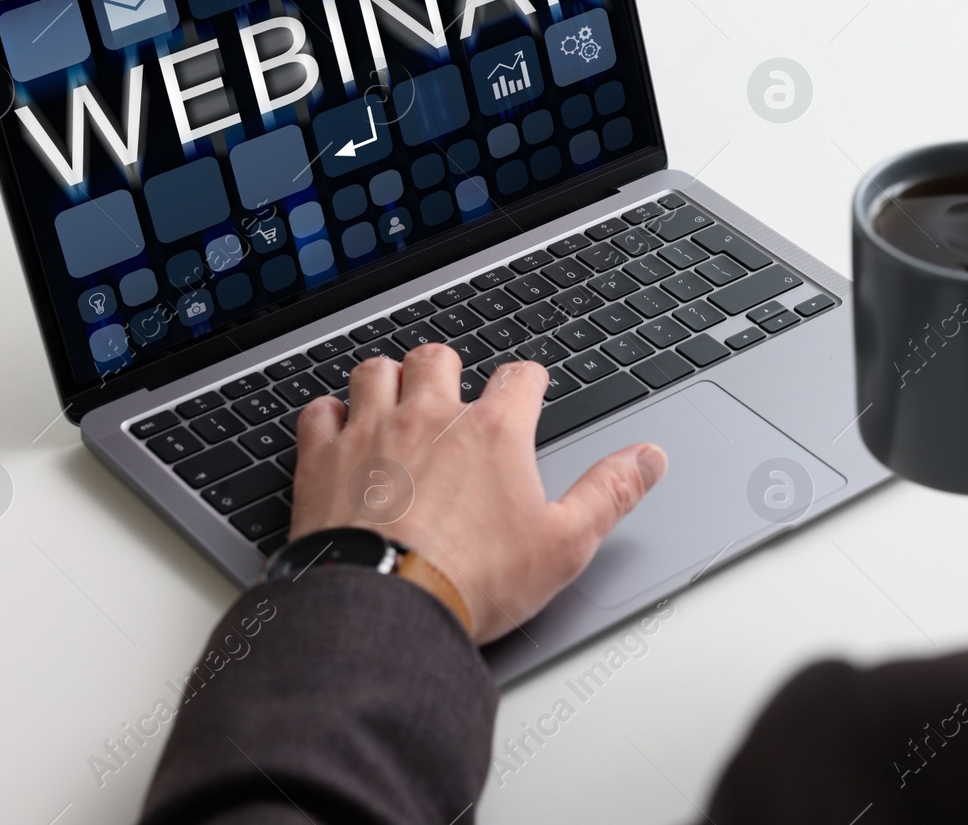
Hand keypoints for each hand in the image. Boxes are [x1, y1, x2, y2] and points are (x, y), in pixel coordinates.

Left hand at [288, 345, 667, 642]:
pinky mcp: (322, 459)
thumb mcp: (564, 544)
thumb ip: (610, 492)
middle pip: (438, 357)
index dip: (528, 382)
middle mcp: (430, 417)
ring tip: (394, 398)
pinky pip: (319, 412)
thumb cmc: (473, 580)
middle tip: (451, 391)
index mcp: (493, 432)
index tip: (527, 391)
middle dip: (447, 368)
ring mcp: (371, 432)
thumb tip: (649, 458)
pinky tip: (336, 429)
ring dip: (386, 380)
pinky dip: (328, 415)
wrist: (385, 610)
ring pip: (375, 371)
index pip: (519, 377)